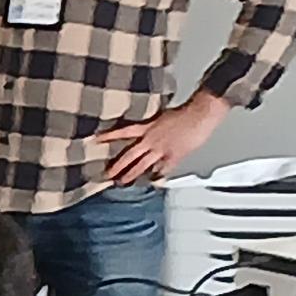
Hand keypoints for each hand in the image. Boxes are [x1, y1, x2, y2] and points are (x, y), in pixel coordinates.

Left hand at [92, 93, 229, 186]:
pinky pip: (163, 170)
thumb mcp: (163, 116)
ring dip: (131, 175)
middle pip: (130, 154)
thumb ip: (155, 126)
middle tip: (107, 174)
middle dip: (117, 166)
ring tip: (123, 183)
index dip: (109, 135)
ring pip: (142, 165)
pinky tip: (153, 183)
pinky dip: (158, 177)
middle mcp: (151, 139)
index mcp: (148, 126)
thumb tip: (152, 131)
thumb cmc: (185, 112)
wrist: (199, 113)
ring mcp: (161, 149)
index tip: (96, 139)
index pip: (123, 131)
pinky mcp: (173, 156)